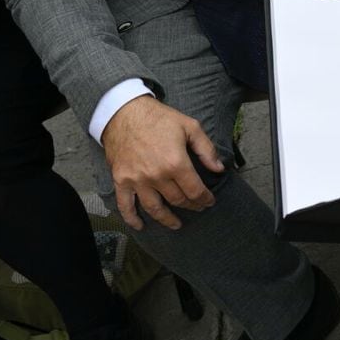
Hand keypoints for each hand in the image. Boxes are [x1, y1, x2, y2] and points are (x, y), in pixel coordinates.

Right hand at [102, 95, 222, 230]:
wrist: (125, 113)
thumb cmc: (160, 118)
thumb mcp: (190, 127)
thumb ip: (206, 150)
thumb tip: (219, 169)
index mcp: (176, 163)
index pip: (195, 190)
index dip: (205, 199)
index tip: (209, 201)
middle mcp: (156, 176)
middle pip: (177, 200)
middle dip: (191, 206)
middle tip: (197, 207)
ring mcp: (136, 180)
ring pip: (154, 208)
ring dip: (167, 219)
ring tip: (176, 224)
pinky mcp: (120, 180)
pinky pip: (125, 205)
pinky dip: (131, 219)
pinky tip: (140, 226)